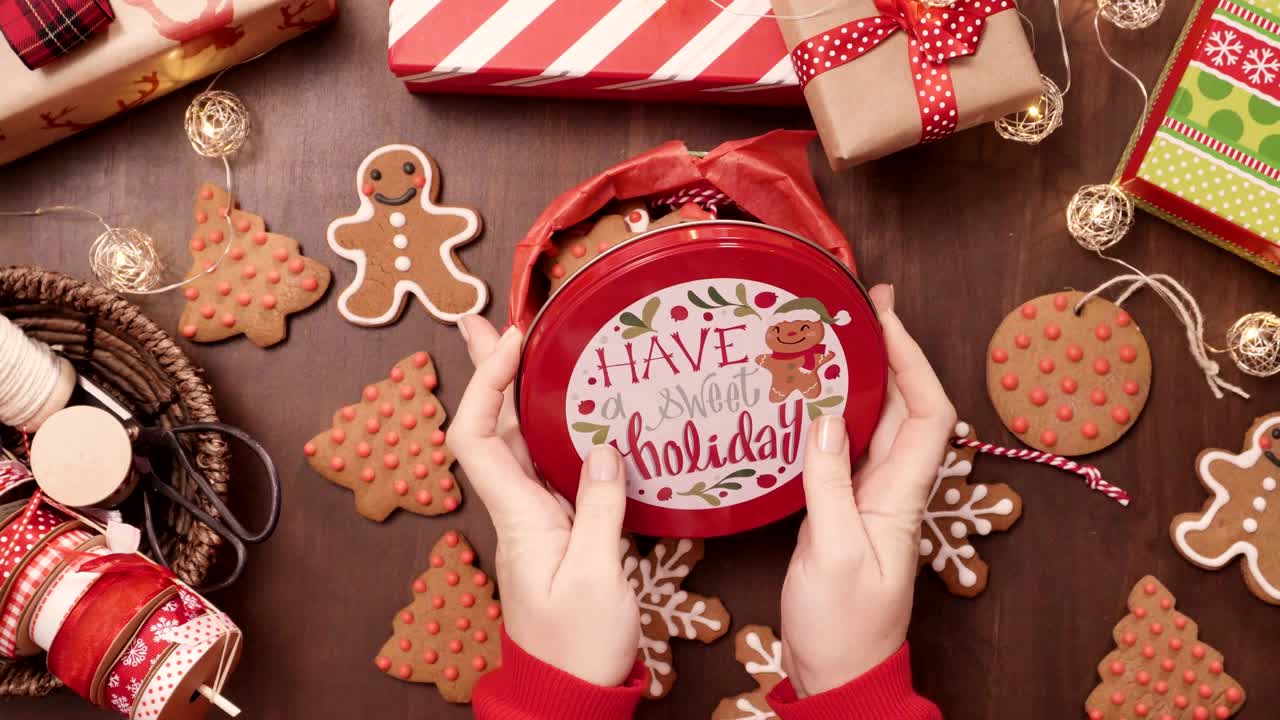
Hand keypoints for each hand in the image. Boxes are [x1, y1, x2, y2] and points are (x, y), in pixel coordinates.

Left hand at [448, 315, 640, 686]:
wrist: (570, 692)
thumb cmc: (578, 645)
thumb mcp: (597, 577)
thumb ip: (599, 510)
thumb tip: (601, 447)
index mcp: (516, 517)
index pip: (476, 438)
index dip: (485, 384)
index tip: (510, 340)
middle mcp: (517, 510)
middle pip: (489, 429)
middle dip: (489, 371)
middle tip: (490, 320)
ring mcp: (534, 518)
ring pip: (516, 443)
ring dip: (515, 393)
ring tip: (523, 345)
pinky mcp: (555, 528)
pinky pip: (544, 466)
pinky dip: (549, 427)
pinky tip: (566, 408)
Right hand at [779, 284, 955, 696]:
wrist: (838, 675)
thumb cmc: (844, 626)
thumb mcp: (835, 553)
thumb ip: (828, 484)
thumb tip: (823, 417)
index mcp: (902, 496)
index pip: (928, 412)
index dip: (913, 360)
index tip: (884, 318)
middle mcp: (890, 488)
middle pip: (903, 405)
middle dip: (888, 350)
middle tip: (858, 305)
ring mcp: (866, 497)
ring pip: (872, 422)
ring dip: (860, 376)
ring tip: (830, 336)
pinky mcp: (840, 509)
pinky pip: (842, 447)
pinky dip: (830, 412)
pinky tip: (805, 396)